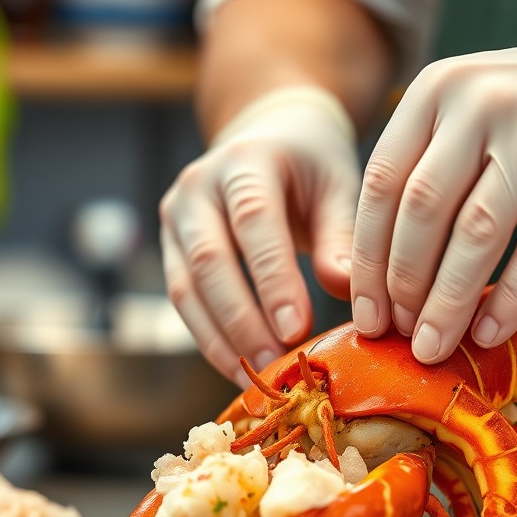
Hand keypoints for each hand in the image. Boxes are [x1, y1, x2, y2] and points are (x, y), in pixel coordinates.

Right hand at [160, 86, 358, 385]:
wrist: (267, 137)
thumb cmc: (311, 165)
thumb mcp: (337, 185)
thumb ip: (341, 237)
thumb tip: (347, 291)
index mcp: (246, 161)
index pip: (254, 222)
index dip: (273, 281)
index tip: (297, 331)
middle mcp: (198, 186)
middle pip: (209, 261)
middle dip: (242, 321)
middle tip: (275, 365)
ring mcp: (175, 218)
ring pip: (185, 289)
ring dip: (221, 341)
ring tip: (257, 380)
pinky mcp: (170, 249)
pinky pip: (183, 301)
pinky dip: (211, 340)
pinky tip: (241, 368)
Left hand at [350, 15, 516, 362]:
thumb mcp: (484, 114)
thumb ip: (434, 167)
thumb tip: (381, 270)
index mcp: (443, 88)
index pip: (383, 183)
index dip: (368, 257)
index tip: (365, 313)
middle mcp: (485, 101)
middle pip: (421, 212)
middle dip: (402, 285)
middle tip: (396, 336)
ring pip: (475, 234)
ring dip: (448, 302)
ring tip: (432, 348)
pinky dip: (511, 298)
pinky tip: (490, 334)